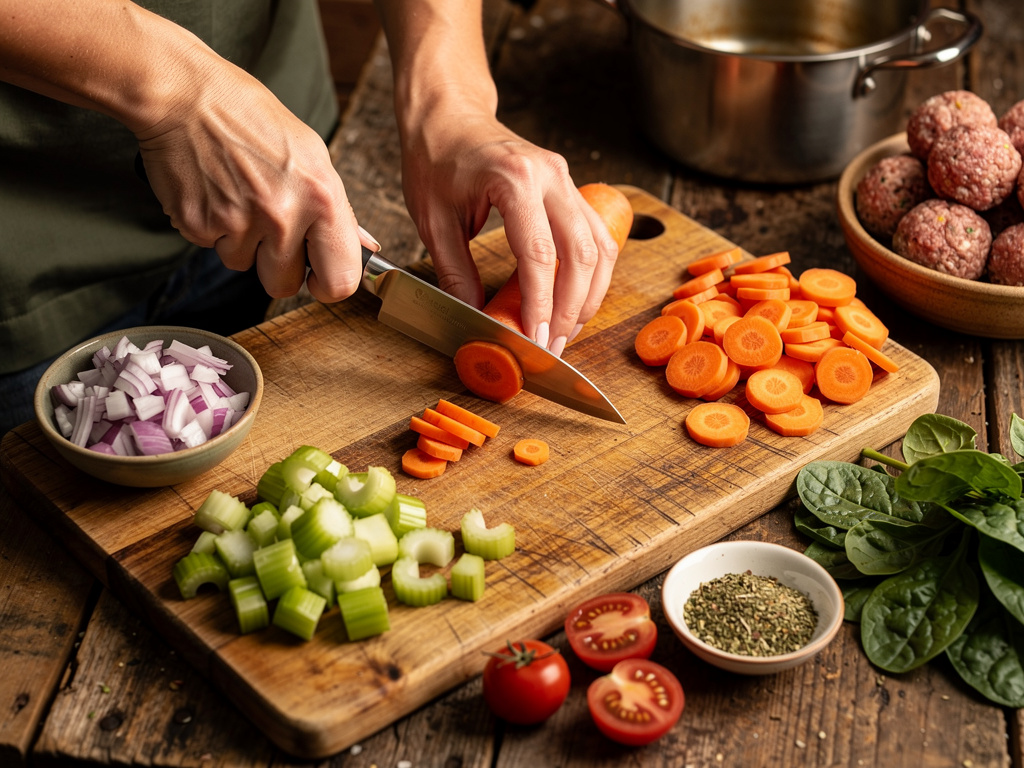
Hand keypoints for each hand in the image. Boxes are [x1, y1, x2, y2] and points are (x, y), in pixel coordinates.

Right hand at [134, 55, 370, 304]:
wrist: (184, 94)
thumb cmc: (250, 118)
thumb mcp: (312, 154)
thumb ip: (338, 210)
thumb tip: (365, 247)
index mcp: (321, 197)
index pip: (340, 280)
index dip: (328, 284)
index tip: (318, 275)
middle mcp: (282, 214)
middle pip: (284, 286)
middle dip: (277, 267)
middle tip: (269, 229)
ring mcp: (238, 222)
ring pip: (244, 266)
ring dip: (242, 243)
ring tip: (238, 196)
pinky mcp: (199, 225)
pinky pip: (212, 247)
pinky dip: (213, 228)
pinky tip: (215, 192)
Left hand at [399, 112, 619, 355]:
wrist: (449, 116)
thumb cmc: (437, 159)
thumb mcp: (433, 219)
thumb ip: (454, 272)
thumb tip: (474, 318)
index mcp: (513, 179)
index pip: (539, 254)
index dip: (541, 303)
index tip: (537, 338)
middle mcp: (550, 176)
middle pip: (582, 254)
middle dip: (572, 307)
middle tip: (555, 344)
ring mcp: (566, 179)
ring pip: (600, 246)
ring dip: (589, 294)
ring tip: (568, 329)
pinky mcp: (571, 188)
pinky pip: (596, 235)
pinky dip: (592, 273)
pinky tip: (576, 299)